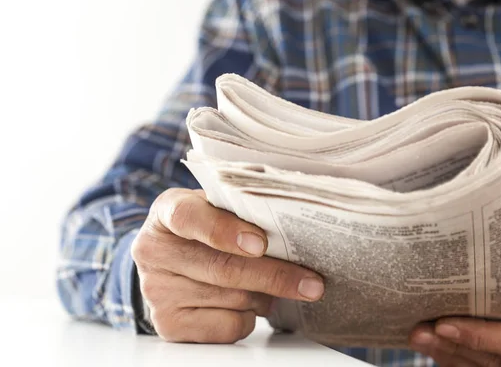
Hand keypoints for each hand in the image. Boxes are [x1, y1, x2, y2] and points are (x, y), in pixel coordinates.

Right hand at [131, 188, 323, 342]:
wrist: (167, 262)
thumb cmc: (202, 231)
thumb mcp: (213, 209)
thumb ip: (240, 212)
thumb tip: (292, 234)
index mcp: (166, 212)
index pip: (188, 217)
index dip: (225, 231)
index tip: (260, 243)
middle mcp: (153, 251)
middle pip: (222, 268)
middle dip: (274, 276)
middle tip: (311, 283)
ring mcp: (157, 290)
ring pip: (231, 299)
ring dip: (264, 296)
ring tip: (269, 286)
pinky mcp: (168, 324)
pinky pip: (226, 326)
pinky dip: (248, 318)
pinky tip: (244, 304)